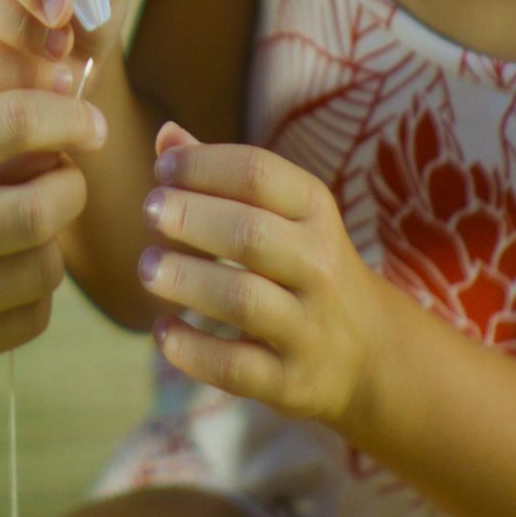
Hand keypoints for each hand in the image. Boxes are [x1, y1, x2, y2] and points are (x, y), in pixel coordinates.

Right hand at [0, 91, 105, 366]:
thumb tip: (71, 144)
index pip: (17, 125)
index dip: (70, 120)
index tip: (90, 126)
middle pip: (46, 209)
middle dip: (67, 186)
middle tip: (55, 178)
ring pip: (48, 267)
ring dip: (46, 241)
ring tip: (12, 227)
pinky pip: (34, 315)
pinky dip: (30, 288)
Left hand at [138, 122, 379, 429]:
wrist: (368, 353)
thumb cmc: (305, 265)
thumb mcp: (285, 215)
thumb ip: (224, 176)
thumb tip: (164, 136)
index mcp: (316, 213)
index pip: (260, 174)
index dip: (204, 165)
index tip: (162, 170)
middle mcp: (319, 267)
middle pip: (250, 234)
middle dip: (192, 219)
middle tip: (149, 212)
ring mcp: (308, 328)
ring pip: (242, 299)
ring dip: (186, 280)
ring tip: (147, 269)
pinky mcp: (291, 381)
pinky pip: (235, 366)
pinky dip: (191, 350)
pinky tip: (163, 331)